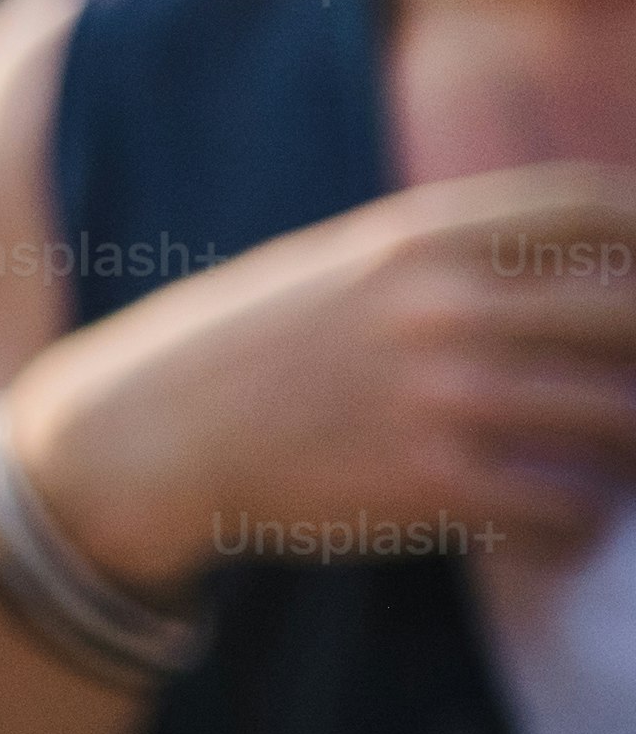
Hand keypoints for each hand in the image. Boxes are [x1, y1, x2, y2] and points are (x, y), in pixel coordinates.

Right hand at [6, 163, 635, 590]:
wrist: (147, 436)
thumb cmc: (252, 351)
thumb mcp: (338, 267)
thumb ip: (448, 256)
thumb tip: (583, 267)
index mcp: (416, 238)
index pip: (591, 205)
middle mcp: (439, 305)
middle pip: (633, 310)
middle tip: (635, 388)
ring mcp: (438, 394)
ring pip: (619, 418)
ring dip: (635, 450)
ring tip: (619, 465)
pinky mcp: (429, 483)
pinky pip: (568, 508)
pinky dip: (586, 526)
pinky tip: (565, 527)